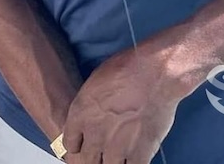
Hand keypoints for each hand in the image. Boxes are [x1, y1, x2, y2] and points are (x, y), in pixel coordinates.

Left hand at [59, 48, 180, 163]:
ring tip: (120, 153)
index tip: (84, 144)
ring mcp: (116, 146)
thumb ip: (89, 106)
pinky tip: (136, 156)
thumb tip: (92, 115)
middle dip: (94, 157)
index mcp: (80, 114)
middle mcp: (94, 134)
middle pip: (86, 161)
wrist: (154, 74)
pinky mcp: (139, 153)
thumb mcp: (94, 83)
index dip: (78, 145)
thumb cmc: (127, 69)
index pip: (69, 144)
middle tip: (102, 152)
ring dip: (113, 162)